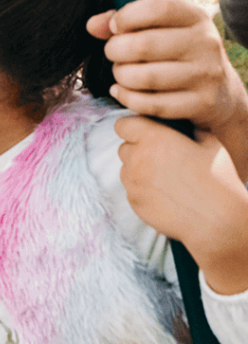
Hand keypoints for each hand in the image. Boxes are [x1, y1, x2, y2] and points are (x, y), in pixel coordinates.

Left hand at [87, 0, 244, 130]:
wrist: (220, 91)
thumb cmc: (176, 51)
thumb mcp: (160, 28)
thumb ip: (124, 20)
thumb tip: (92, 25)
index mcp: (194, 16)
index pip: (159, 7)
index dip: (127, 16)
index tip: (115, 28)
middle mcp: (205, 42)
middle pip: (143, 44)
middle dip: (115, 51)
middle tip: (114, 54)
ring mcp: (206, 74)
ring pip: (144, 77)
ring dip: (120, 76)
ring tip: (120, 73)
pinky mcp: (201, 103)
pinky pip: (151, 104)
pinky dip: (127, 98)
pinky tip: (121, 91)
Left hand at [116, 116, 247, 294]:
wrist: (219, 222)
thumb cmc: (220, 181)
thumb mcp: (212, 144)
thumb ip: (191, 129)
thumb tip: (185, 121)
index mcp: (154, 138)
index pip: (122, 124)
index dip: (132, 127)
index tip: (143, 132)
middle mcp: (137, 158)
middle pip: (124, 147)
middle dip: (137, 149)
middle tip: (161, 158)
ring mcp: (133, 182)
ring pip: (126, 168)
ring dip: (138, 170)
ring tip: (165, 178)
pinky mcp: (133, 202)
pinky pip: (131, 189)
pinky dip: (142, 189)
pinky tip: (165, 194)